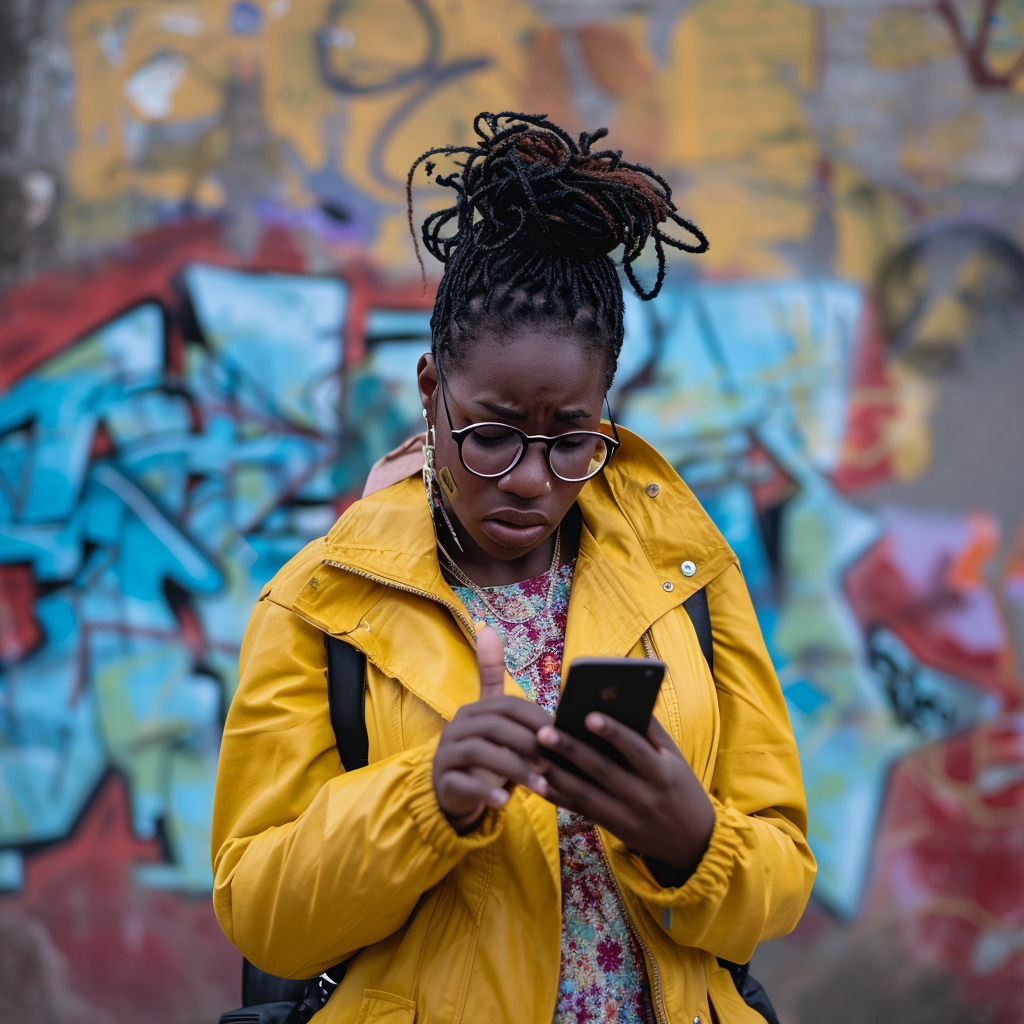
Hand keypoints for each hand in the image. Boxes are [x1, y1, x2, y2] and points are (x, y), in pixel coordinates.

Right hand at [433, 626, 551, 830]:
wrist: (452, 791)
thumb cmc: (483, 751)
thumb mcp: (491, 717)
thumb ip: (493, 679)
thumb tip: (488, 629)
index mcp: (474, 709)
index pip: (506, 705)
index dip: (534, 718)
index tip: (558, 734)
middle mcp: (457, 727)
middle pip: (495, 726)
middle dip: (527, 743)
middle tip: (552, 762)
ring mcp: (447, 754)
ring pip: (481, 754)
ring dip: (514, 769)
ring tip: (540, 785)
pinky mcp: (444, 780)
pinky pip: (464, 783)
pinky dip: (486, 790)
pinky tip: (504, 801)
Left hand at [536, 713, 714, 876]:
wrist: (694, 842)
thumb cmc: (682, 788)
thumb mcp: (676, 760)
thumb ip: (651, 732)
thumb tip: (622, 701)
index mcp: (662, 773)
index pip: (634, 749)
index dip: (612, 732)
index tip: (588, 715)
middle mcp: (642, 795)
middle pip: (602, 770)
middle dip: (571, 750)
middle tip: (544, 732)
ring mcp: (625, 815)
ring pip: (585, 794)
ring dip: (558, 774)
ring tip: (535, 755)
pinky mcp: (612, 827)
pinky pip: (581, 811)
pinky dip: (559, 798)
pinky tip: (538, 783)